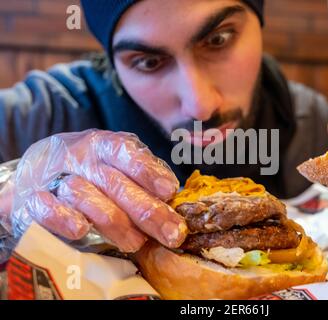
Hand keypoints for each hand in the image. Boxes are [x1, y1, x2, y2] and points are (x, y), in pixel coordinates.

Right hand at [2, 129, 187, 251]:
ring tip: (136, 243)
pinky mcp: (32, 199)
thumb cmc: (89, 172)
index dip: (149, 171)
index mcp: (104, 145)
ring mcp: (55, 177)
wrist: (34, 174)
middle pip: (115, 182)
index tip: (169, 191)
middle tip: (172, 233)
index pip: (127, 152)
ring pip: (84, 194)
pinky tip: (81, 230)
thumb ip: (141, 177)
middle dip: (146, 210)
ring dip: (113, 220)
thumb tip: (173, 199)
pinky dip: (63, 218)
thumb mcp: (114, 164)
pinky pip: (45, 207)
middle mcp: (81, 157)